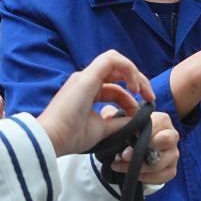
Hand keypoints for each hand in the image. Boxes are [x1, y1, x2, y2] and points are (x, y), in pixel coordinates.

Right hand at [36, 50, 154, 156]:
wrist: (51, 140)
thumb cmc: (70, 137)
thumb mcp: (102, 130)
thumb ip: (119, 122)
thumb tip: (138, 118)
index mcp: (87, 93)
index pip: (116, 89)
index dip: (132, 99)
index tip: (142, 112)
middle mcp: (86, 81)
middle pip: (118, 71)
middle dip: (138, 81)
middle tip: (150, 98)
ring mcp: (85, 77)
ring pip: (115, 60)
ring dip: (134, 73)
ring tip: (143, 92)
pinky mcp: (87, 77)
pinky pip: (111, 60)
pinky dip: (128, 69)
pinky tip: (134, 88)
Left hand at [103, 108, 178, 184]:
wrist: (136, 147)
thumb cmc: (131, 131)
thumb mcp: (120, 119)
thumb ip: (112, 114)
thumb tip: (107, 116)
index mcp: (163, 120)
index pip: (156, 125)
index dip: (140, 134)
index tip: (124, 140)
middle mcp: (173, 135)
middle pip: (166, 141)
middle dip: (143, 150)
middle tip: (124, 155)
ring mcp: (173, 154)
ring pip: (160, 163)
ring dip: (137, 167)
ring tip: (119, 166)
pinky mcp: (171, 170)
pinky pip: (160, 177)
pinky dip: (144, 178)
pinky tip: (130, 174)